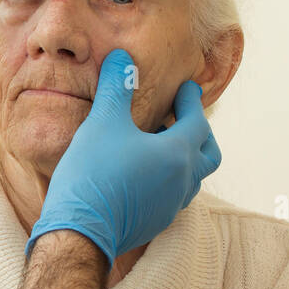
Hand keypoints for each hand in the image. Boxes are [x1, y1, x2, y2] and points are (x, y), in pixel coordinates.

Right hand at [27, 49, 220, 265]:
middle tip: (181, 117)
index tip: (186, 88)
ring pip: (192, 177)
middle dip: (200, 132)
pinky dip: (168, 178)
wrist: (79, 231)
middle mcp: (183, 181)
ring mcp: (171, 206)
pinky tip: (144, 173)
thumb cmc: (93, 174)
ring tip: (161, 145)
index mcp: (178, 154)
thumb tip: (122, 57)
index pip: (198, 121)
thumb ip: (117, 87)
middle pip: (209, 153)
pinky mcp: (155, 222)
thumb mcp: (103, 122)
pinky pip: (173, 195)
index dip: (192, 101)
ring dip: (184, 157)